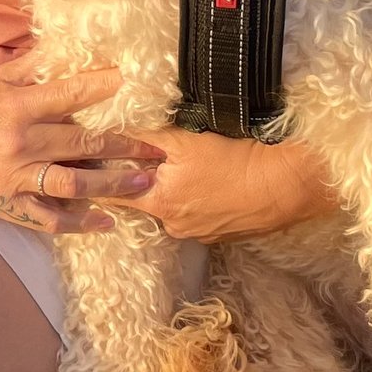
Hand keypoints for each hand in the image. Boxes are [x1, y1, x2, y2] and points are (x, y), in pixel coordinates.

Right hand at [0, 60, 163, 233]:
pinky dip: (79, 223)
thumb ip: (35, 66)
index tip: (129, 82)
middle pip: (82, 147)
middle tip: (156, 151)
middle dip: (125, 148)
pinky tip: (106, 221)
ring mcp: (13, 178)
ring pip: (73, 185)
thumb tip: (70, 47)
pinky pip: (48, 219)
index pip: (69, 95)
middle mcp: (19, 143)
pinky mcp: (6, 204)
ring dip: (112, 186)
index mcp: (17, 107)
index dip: (102, 87)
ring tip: (143, 183)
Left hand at [98, 128, 338, 240]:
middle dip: (139, 182)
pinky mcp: (217, 235)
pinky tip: (207, 184)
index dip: (100, 178)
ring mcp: (196, 234)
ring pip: (170, 208)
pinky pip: (194, 215)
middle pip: (142, 201)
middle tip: (144, 161)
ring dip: (170, 191)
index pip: (112, 194)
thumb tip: (114, 135)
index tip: (88, 166)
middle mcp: (171, 225)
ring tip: (186, 171)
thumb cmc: (233, 160)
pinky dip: (194, 200)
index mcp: (157, 203)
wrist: (283, 186)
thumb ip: (145, 141)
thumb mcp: (183, 141)